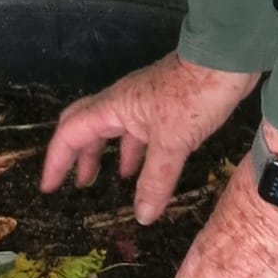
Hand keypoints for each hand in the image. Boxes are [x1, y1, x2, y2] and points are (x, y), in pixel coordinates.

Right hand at [41, 51, 258, 224]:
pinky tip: (147, 168)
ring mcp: (144, 103)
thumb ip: (155, 181)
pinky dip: (138, 152)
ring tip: (111, 180)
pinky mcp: (166, 106)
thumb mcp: (172, 144)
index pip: (70, 134)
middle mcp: (122, 103)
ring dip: (111, 154)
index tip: (49, 187)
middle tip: (77, 183)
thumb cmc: (195, 95)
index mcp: (113, 108)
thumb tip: (141, 216)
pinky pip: (140, 133)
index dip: (56, 162)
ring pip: (116, 131)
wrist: (227, 60)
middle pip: (86, 128)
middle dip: (78, 156)